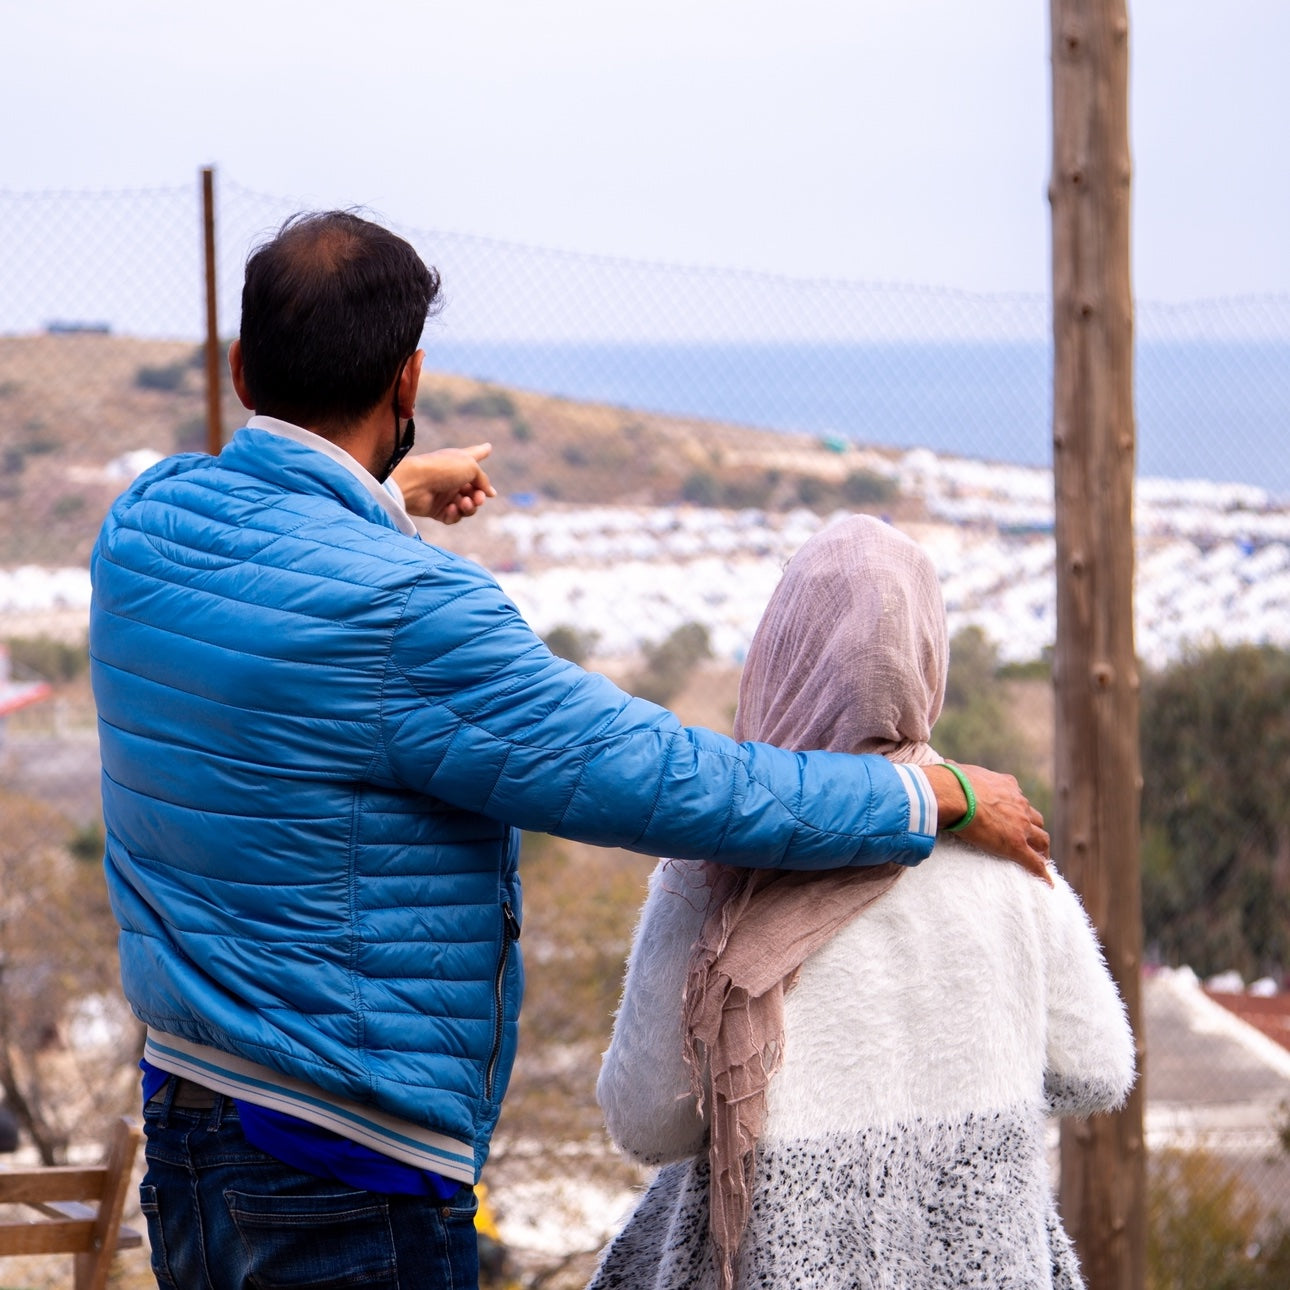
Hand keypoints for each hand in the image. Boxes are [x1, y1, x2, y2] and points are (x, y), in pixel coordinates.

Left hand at [392, 443, 496, 523]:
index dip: (481, 452)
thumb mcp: (471, 466)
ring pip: (466, 507)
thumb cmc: (443, 469)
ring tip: (464, 503)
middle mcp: (452, 478)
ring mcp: (444, 495)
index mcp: (459, 462)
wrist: (415, 483)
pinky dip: (454, 515)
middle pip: (474, 491)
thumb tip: (490, 493)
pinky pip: (452, 517)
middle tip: (478, 499)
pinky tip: (450, 509)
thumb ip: (483, 479)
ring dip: (469, 508)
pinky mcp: (436, 510)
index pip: (473, 456)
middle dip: (479, 497)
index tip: (488, 449)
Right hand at [924, 762, 1052, 884]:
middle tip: (1031, 839)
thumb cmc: (951, 781)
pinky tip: (1048, 883)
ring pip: (1042, 839)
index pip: (1018, 798)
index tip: (1015, 816)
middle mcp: (1019, 804)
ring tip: (1041, 859)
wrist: (954, 794)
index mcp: (1006, 785)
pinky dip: (1043, 873)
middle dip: (1034, 829)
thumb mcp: (959, 771)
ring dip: (1042, 848)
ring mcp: (1020, 826)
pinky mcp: (1016, 846)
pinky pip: (1034, 863)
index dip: (1018, 809)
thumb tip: (947, 765)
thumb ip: (959, 772)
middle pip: (1035, 818)